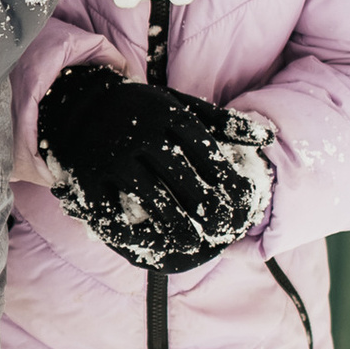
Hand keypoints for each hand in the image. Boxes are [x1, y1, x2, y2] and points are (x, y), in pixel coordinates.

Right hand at [34, 62, 274, 272]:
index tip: (243, 206)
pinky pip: (111, 212)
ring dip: (174, 226)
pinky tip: (149, 243)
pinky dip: (130, 232)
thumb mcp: (182, 106)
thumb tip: (268, 137)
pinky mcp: (88, 178)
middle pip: (181, 179)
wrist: (81, 106)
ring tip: (191, 243)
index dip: (228, 183)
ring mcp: (112, 158)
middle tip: (222, 228)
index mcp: (167, 116)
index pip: (205, 154)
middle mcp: (140, 135)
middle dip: (207, 209)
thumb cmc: (144, 111)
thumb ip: (223, 123)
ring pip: (150, 199)